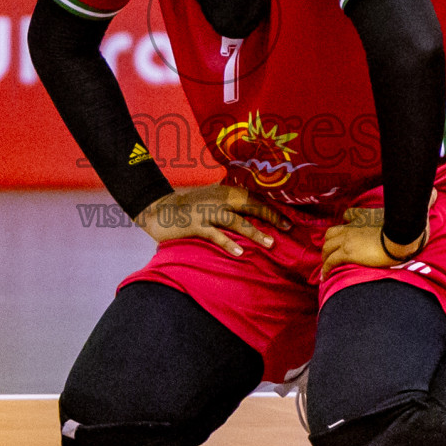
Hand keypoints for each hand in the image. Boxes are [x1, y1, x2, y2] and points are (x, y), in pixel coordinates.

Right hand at [133, 184, 289, 257]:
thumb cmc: (189, 208)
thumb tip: (251, 214)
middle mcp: (218, 199)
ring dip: (254, 232)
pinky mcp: (195, 225)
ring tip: (270, 243)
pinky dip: (228, 243)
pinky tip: (240, 253)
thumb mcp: (211, 200)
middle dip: (269, 216)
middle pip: (249, 205)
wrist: (158, 209)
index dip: (271, 207)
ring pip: (236, 221)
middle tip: (287, 227)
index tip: (287, 219)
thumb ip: (229, 204)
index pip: (253, 197)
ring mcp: (207, 212)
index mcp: (224, 191)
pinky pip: (215, 235)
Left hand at [319, 189, 436, 280]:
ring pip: (327, 247)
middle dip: (330, 242)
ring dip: (326, 256)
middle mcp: (353, 227)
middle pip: (332, 232)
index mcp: (366, 217)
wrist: (402, 237)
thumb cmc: (408, 226)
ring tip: (327, 266)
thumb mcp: (415, 211)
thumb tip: (437, 193)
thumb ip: (424, 201)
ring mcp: (348, 240)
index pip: (349, 215)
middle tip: (332, 252)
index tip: (346, 229)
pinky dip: (326, 269)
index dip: (346, 222)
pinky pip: (330, 262)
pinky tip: (326, 276)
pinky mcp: (347, 254)